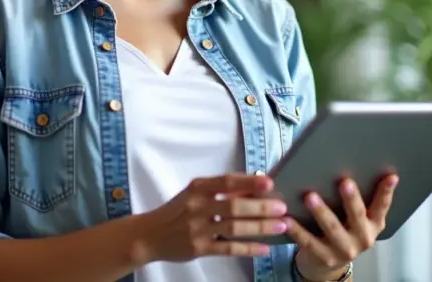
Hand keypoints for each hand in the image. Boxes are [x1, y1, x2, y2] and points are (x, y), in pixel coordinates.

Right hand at [132, 173, 288, 265]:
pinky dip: (247, 248)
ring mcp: (198, 229)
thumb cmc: (177, 210)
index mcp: (197, 188)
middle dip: (261, 208)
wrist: (150, 235)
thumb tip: (253, 187)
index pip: (226, 182)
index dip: (248, 182)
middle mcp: (197, 206)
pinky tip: (264, 248)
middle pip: (234, 206)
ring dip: (260, 227)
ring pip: (234, 227)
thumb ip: (219, 191)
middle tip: (282, 208)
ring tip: (281, 226)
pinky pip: (228, 248)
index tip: (269, 182)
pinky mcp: (199, 248)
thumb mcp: (193, 194)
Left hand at [287, 174, 398, 279]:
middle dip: (352, 199)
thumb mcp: (355, 217)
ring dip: (322, 212)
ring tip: (310, 197)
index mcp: (373, 224)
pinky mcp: (325, 257)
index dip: (387, 192)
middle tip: (345, 182)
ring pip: (333, 229)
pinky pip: (309, 242)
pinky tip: (288, 219)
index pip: (382, 206)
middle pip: (358, 216)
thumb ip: (355, 198)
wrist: (328, 262)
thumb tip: (345, 162)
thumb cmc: (342, 228)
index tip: (390, 176)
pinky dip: (298, 231)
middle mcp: (363, 238)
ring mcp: (345, 250)